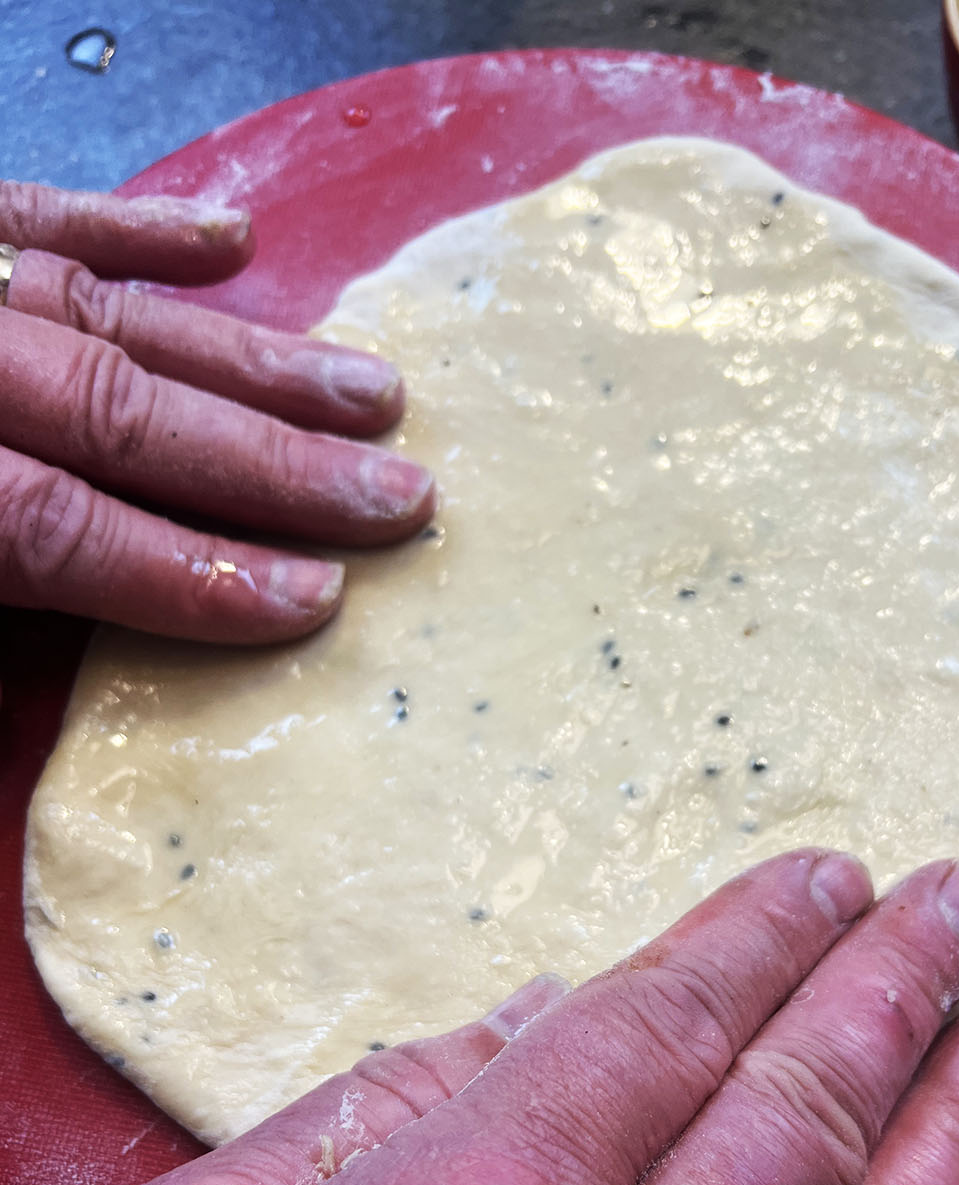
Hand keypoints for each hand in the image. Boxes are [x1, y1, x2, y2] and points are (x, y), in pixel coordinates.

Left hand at [0, 181, 434, 642]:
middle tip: (400, 496)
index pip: (64, 528)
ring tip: (372, 393)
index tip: (316, 598)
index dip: (193, 571)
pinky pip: (42, 214)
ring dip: (254, 360)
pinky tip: (235, 241)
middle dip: (276, 464)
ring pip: (117, 318)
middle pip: (124, 415)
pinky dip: (139, 226)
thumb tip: (60, 679)